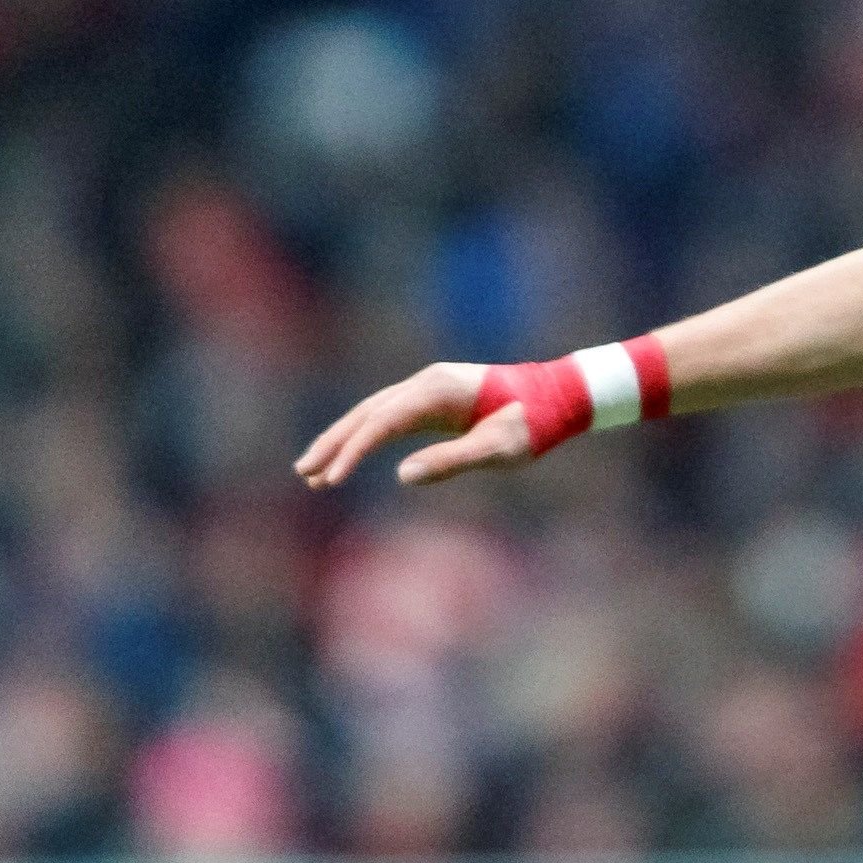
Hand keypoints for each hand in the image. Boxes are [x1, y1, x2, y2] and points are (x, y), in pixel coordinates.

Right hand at [294, 362, 535, 488]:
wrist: (558, 396)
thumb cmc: (533, 423)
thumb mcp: (498, 448)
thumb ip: (451, 460)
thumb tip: (401, 474)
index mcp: (438, 390)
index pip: (382, 421)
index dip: (354, 451)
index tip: (332, 480)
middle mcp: (426, 383)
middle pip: (367, 413)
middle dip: (334, 444)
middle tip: (304, 474)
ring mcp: (427, 389)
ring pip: (372, 413)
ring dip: (343, 440)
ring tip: (313, 472)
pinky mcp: (432, 401)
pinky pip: (389, 418)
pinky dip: (366, 437)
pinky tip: (349, 457)